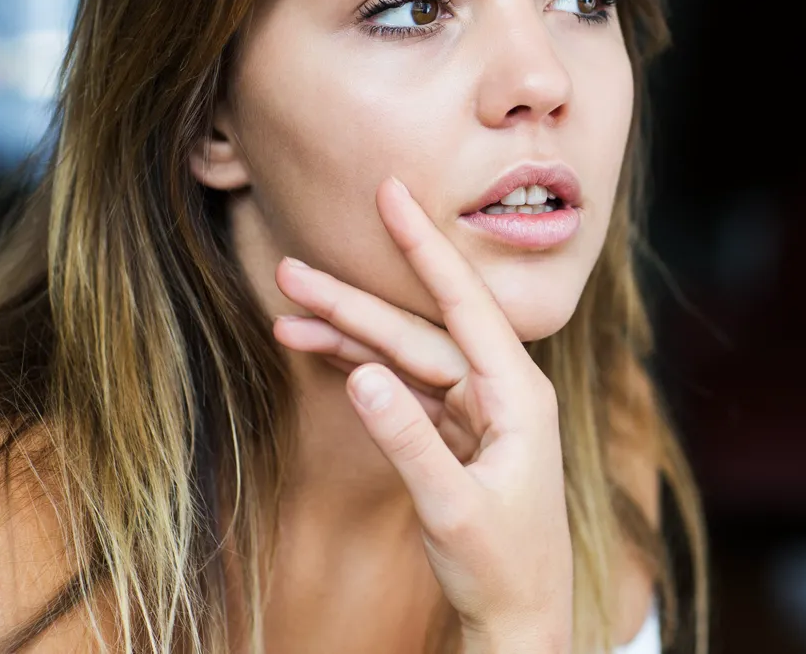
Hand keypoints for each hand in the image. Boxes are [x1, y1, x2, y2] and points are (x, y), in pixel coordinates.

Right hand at [271, 176, 573, 652]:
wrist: (520, 618)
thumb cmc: (501, 566)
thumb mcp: (452, 507)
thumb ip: (406, 441)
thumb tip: (360, 375)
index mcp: (519, 394)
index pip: (465, 304)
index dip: (424, 248)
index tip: (392, 194)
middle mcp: (501, 391)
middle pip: (420, 330)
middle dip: (355, 303)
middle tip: (289, 271)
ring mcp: (478, 410)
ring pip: (407, 357)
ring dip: (351, 337)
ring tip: (285, 312)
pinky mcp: (458, 432)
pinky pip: (407, 389)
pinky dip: (365, 373)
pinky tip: (322, 353)